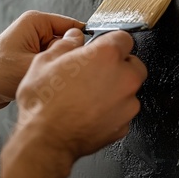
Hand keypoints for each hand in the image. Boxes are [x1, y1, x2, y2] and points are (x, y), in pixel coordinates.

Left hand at [0, 11, 83, 109]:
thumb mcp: (35, 63)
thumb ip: (62, 55)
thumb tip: (84, 50)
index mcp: (36, 22)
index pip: (72, 26)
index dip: (82, 42)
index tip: (91, 55)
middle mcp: (36, 31)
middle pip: (68, 42)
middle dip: (69, 57)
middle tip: (67, 70)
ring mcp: (35, 45)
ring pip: (61, 56)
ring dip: (59, 67)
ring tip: (54, 77)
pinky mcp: (33, 59)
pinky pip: (52, 64)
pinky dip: (52, 74)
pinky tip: (48, 82)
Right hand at [16, 29, 146, 162]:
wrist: (45, 139)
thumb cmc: (44, 103)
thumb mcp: (45, 61)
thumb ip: (66, 45)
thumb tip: (73, 38)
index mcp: (106, 55)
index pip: (124, 38)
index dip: (111, 42)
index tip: (103, 48)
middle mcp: (123, 77)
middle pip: (133, 64)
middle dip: (119, 66)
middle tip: (97, 72)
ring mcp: (127, 103)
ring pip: (130, 89)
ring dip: (116, 89)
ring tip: (91, 95)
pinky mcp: (124, 124)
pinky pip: (123, 111)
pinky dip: (113, 110)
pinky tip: (92, 111)